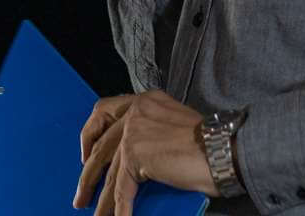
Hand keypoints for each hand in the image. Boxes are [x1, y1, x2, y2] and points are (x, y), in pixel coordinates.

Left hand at [74, 91, 216, 214]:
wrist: (223, 149)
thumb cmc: (209, 142)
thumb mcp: (174, 123)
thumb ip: (152, 129)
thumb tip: (134, 158)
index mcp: (145, 100)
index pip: (104, 110)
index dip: (90, 134)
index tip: (86, 153)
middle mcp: (135, 112)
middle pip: (101, 146)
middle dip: (89, 174)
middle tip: (81, 194)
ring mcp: (133, 133)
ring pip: (109, 173)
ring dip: (99, 199)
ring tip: (93, 213)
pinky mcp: (137, 157)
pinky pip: (122, 190)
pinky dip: (118, 210)